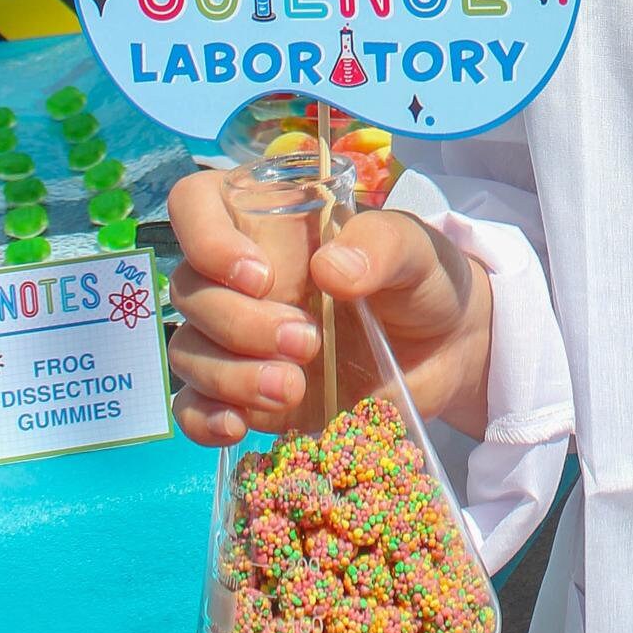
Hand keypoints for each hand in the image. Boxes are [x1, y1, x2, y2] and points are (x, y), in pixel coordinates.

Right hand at [165, 168, 494, 445]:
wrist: (444, 350)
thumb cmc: (420, 280)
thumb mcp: (414, 249)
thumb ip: (380, 246)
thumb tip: (330, 269)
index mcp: (268, 222)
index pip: (195, 205)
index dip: (205, 238)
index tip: (258, 275)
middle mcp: (237, 277)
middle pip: (190, 291)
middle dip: (239, 324)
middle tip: (306, 342)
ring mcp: (236, 339)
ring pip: (188, 351)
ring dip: (231, 375)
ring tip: (294, 388)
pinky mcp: (243, 394)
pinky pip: (192, 408)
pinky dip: (204, 420)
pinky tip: (240, 427)